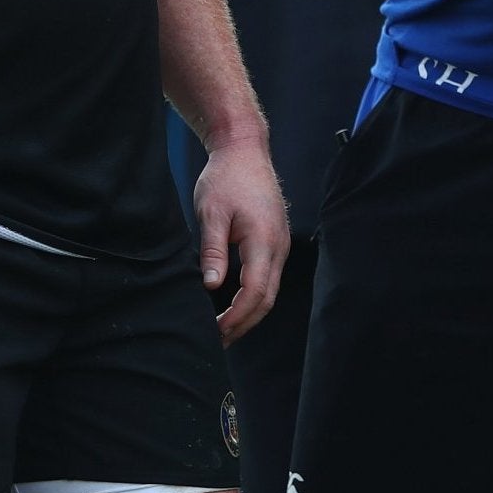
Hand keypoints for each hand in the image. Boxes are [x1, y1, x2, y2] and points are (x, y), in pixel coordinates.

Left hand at [193, 137, 288, 342]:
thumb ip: (213, 251)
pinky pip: (269, 278)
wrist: (245, 151)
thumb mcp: (211, 213)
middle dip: (244, 323)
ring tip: (224, 329)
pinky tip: (234, 303)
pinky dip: (253, 297)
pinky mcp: (276, 242)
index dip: (236, 317)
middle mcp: (279, 246)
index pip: (255, 291)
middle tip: (218, 340)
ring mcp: (281, 244)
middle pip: (267, 298)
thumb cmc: (226, 178)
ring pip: (270, 291)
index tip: (215, 331)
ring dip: (249, 313)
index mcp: (264, 240)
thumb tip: (213, 287)